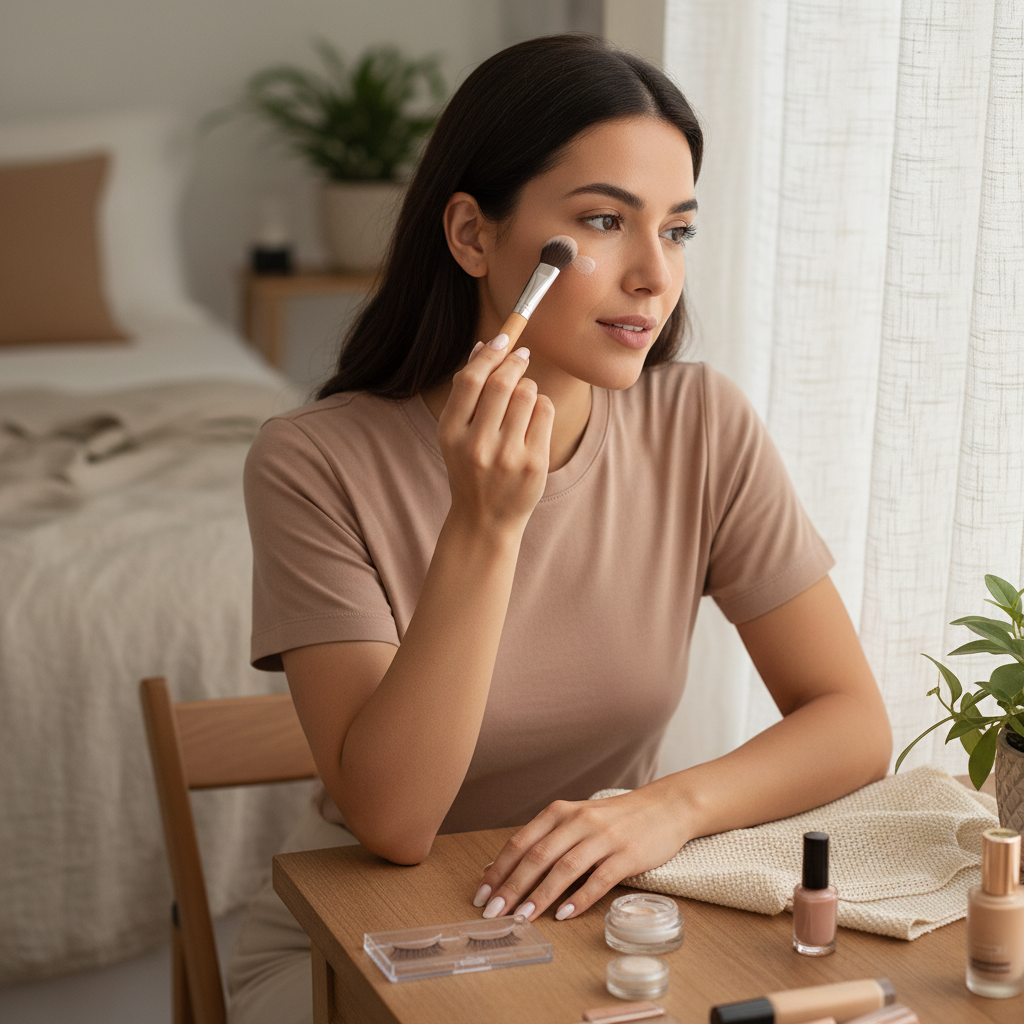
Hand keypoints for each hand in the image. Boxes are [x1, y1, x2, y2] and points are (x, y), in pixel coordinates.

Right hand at [437, 335, 553, 535]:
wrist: (484, 520)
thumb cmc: (470, 468)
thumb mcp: (456, 434)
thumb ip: (466, 392)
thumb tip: (484, 346)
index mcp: (450, 433)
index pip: (470, 380)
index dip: (489, 354)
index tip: (503, 339)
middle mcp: (476, 445)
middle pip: (501, 383)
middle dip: (514, 362)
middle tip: (521, 357)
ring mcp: (507, 456)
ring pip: (527, 394)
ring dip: (529, 386)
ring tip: (524, 396)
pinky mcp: (533, 464)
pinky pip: (545, 412)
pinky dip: (542, 405)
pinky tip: (534, 416)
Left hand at [470, 787, 691, 921]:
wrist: (664, 807)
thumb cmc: (612, 820)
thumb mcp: (574, 821)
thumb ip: (542, 842)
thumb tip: (499, 870)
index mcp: (560, 812)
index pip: (520, 843)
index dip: (498, 870)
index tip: (481, 896)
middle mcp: (578, 821)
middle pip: (538, 857)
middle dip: (512, 888)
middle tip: (494, 914)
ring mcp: (604, 837)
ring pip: (565, 868)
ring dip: (541, 896)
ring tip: (523, 919)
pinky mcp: (627, 854)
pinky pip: (599, 879)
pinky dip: (579, 899)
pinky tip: (564, 915)